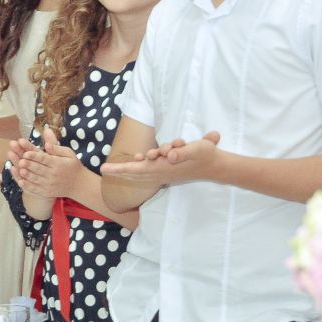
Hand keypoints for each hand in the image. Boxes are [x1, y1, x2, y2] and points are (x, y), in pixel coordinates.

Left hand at [12, 127, 83, 198]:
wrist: (79, 184)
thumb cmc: (72, 166)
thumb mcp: (68, 153)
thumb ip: (57, 148)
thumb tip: (47, 143)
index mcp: (58, 163)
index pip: (44, 159)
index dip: (35, 156)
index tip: (26, 152)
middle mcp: (53, 174)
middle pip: (39, 169)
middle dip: (29, 164)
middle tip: (20, 160)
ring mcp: (50, 184)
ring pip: (36, 179)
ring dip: (27, 175)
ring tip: (19, 169)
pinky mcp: (47, 192)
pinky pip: (36, 189)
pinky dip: (28, 186)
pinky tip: (21, 181)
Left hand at [101, 131, 221, 185]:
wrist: (216, 166)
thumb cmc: (206, 156)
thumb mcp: (197, 149)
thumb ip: (183, 152)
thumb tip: (170, 155)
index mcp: (165, 168)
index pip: (138, 169)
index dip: (121, 169)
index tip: (106, 169)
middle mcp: (162, 171)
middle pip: (136, 172)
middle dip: (121, 170)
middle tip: (104, 169)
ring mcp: (165, 172)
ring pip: (143, 169)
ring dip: (135, 165)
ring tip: (127, 163)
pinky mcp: (169, 169)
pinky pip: (151, 168)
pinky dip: (144, 163)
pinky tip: (143, 157)